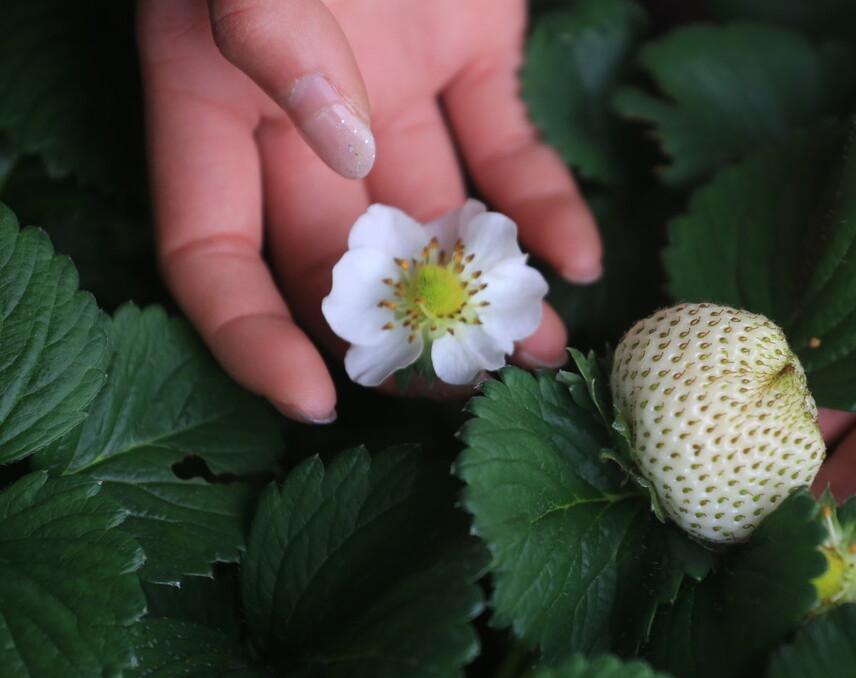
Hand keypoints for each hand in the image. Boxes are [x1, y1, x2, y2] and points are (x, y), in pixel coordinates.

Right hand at [136, 0, 600, 421]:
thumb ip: (270, 39)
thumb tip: (338, 146)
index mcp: (215, 109)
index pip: (214, 260)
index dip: (254, 338)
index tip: (318, 401)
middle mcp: (303, 124)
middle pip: (344, 263)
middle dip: (402, 337)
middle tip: (466, 389)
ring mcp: (392, 95)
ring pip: (437, 223)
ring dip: (489, 295)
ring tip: (544, 357)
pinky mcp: (473, 62)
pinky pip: (509, 154)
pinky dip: (547, 209)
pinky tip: (583, 261)